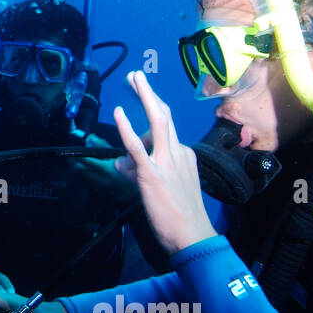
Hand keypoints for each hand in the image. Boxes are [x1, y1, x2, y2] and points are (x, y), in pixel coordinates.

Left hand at [71, 134, 140, 203]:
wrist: (146, 188)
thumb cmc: (136, 168)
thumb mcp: (121, 153)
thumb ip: (103, 146)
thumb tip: (89, 139)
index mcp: (108, 170)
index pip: (87, 162)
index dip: (78, 156)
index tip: (73, 152)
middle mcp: (104, 180)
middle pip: (82, 172)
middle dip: (75, 164)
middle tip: (71, 158)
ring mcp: (104, 189)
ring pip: (86, 179)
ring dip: (81, 171)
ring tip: (76, 165)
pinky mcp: (106, 194)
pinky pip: (93, 186)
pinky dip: (89, 179)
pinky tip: (88, 175)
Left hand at [111, 71, 216, 253]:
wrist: (193, 236)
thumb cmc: (181, 217)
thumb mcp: (166, 188)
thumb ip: (141, 172)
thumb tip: (121, 164)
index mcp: (184, 156)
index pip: (165, 131)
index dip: (151, 112)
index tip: (145, 95)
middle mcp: (178, 153)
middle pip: (164, 116)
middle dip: (149, 94)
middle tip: (137, 76)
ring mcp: (166, 162)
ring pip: (157, 122)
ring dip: (145, 97)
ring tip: (133, 79)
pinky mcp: (152, 175)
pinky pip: (137, 148)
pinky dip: (127, 128)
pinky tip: (119, 112)